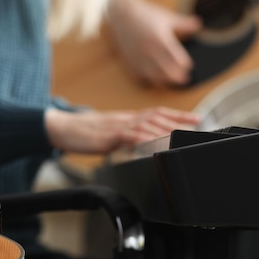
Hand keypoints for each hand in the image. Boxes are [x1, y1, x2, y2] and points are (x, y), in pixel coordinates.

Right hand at [45, 106, 199, 153]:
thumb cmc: (83, 133)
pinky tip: (153, 142)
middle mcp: (124, 119)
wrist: (61, 129)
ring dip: (164, 128)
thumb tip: (141, 145)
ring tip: (180, 133)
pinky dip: (142, 138)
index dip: (177, 115)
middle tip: (196, 126)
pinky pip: (127, 136)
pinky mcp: (106, 136)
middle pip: (155, 117)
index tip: (197, 118)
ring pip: (145, 124)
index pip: (156, 113)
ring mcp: (116, 126)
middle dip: (177, 121)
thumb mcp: (109, 134)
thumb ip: (126, 138)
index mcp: (126, 118)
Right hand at [108, 0, 201, 85]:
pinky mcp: (129, 60)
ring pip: (153, 76)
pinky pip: (138, 76)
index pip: (178, 59)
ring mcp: (138, 57)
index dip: (185, 65)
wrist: (122, 12)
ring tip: (169, 81)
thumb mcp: (167, 17)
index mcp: (161, 40)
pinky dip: (147, 80)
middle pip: (167, 71)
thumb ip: (184, 24)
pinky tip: (152, 79)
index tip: (188, 66)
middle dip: (177, 77)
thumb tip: (199, 25)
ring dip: (163, 81)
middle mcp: (150, 50)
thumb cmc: (145, 14)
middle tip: (184, 79)